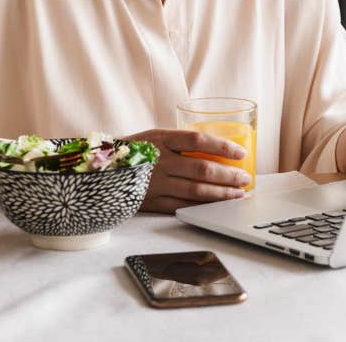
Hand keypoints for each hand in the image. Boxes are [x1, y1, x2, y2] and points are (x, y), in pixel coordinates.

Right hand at [124, 128, 251, 212]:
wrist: (100, 171)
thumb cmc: (133, 151)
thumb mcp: (154, 137)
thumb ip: (179, 142)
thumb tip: (215, 148)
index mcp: (161, 139)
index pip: (198, 140)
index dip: (222, 146)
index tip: (240, 153)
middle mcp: (160, 160)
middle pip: (202, 168)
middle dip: (228, 175)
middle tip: (245, 179)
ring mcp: (156, 183)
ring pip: (196, 191)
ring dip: (221, 194)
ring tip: (237, 195)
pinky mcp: (152, 202)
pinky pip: (182, 206)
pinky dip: (202, 208)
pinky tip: (215, 207)